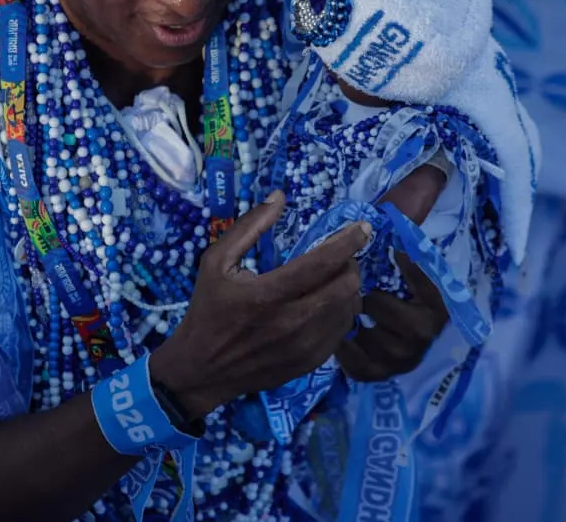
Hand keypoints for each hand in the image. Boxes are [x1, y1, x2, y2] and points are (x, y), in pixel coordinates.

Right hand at [151, 191, 367, 417]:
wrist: (202, 369)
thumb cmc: (208, 310)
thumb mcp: (216, 262)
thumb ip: (249, 227)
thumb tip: (280, 196)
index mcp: (268, 293)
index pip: (322, 263)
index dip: (348, 242)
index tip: (364, 228)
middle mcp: (291, 321)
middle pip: (345, 287)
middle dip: (351, 265)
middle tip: (343, 256)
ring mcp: (304, 346)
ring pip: (348, 309)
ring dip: (349, 288)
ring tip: (337, 278)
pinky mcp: (310, 363)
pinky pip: (342, 332)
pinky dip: (342, 312)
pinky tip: (329, 304)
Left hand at [337, 162, 448, 381]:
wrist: (343, 307)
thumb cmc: (368, 264)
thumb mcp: (384, 237)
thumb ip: (407, 208)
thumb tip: (435, 169)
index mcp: (433, 299)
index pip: (439, 292)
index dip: (420, 277)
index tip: (397, 256)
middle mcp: (424, 331)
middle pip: (418, 327)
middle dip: (386, 306)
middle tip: (361, 289)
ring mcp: (401, 357)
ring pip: (391, 352)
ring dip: (366, 330)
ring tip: (346, 312)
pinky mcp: (375, 373)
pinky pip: (364, 369)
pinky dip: (349, 354)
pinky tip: (334, 335)